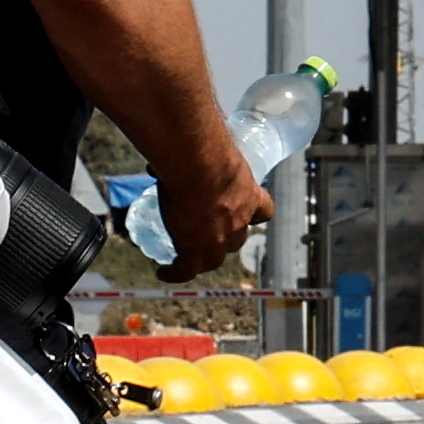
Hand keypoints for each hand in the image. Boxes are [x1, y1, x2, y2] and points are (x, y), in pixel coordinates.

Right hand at [161, 151, 268, 276]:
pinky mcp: (196, 249)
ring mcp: (218, 239)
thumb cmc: (204, 150)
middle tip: (207, 234)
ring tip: (187, 258)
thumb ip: (191, 160)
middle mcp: (238, 221)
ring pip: (213, 260)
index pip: (263, 211)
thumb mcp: (208, 155)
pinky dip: (176, 273)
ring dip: (202, 259)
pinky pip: (186, 270)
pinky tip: (165, 272)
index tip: (244, 212)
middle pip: (236, 240)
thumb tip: (160, 162)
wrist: (198, 164)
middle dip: (225, 239)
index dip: (253, 214)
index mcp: (249, 196)